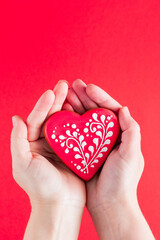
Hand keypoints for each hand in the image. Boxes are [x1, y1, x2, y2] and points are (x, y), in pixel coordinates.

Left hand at [11, 80, 85, 239]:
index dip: (42, 106)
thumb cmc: (40, 188)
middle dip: (56, 100)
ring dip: (67, 106)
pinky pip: (74, 132)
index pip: (35, 120)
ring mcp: (59, 145)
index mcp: (30, 144)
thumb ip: (17, 140)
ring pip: (62, 122)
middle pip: (49, 117)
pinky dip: (77, 120)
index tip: (51, 92)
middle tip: (63, 85)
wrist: (60, 206)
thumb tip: (16, 118)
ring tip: (72, 91)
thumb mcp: (22, 164)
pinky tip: (82, 109)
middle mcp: (43, 142)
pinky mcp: (72, 150)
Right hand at [63, 79, 154, 239]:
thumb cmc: (123, 181)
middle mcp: (107, 136)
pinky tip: (62, 114)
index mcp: (121, 134)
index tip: (88, 87)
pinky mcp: (84, 151)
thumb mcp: (132, 155)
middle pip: (95, 111)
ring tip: (65, 95)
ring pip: (84, 120)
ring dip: (76, 106)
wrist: (109, 204)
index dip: (100, 96)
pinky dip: (70, 123)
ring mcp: (94, 143)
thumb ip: (131, 131)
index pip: (110, 109)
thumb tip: (124, 108)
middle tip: (72, 85)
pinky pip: (76, 133)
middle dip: (85, 97)